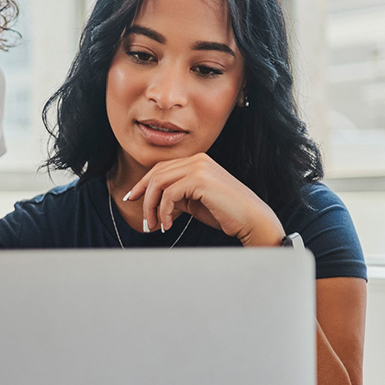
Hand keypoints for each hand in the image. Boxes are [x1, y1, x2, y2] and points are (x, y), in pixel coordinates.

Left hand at [125, 153, 283, 245]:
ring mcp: (199, 167)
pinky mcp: (200, 179)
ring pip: (159, 183)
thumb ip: (177, 195)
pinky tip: (167, 224)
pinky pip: (169, 195)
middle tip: (143, 218)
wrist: (252, 220)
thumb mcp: (194, 201)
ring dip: (151, 206)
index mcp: (197, 161)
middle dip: (143, 196)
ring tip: (153, 225)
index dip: (143, 183)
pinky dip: (163, 211)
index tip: (132, 197)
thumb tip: (155, 198)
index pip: (161, 168)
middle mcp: (198, 159)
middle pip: (156, 174)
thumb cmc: (226, 214)